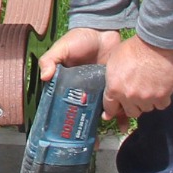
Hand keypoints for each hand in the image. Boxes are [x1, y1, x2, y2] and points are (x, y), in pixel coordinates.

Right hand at [39, 28, 172, 124]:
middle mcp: (85, 92)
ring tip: (117, 129)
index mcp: (69, 86)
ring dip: (111, 122)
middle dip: (90, 129)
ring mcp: (101, 90)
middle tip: (94, 142)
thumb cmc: (79, 39)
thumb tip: (44, 77)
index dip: (68, 121)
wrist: (103, 30)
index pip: (66, 107)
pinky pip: (119, 103)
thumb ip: (51, 60)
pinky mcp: (116, 87)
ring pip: (105, 111)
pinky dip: (124, 113)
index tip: (70, 135)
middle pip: (87, 114)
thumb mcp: (62, 48)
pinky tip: (128, 121)